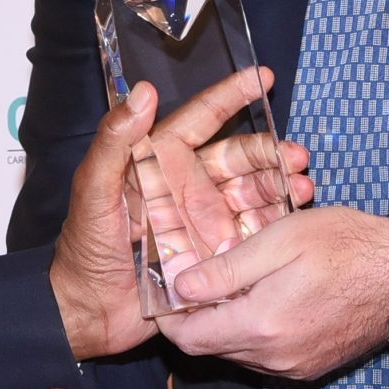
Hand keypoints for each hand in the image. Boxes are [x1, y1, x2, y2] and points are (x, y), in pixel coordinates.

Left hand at [50, 68, 284, 359]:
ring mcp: (202, 220)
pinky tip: (295, 220)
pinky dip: (274, 225)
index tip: (261, 77)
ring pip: (250, 193)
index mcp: (157, 163)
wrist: (90, 312)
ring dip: (278, 186)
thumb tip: (142, 91)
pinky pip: (250, 233)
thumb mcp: (92, 190)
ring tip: (304, 186)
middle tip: (299, 155)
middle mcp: (184, 186)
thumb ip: (114, 141)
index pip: (200, 120)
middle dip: (269, 152)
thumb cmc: (84, 248)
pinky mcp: (214, 253)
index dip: (229, 96)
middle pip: (236, 159)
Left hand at [155, 207, 388, 380]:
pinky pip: (264, 356)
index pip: (190, 339)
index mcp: (261, 325)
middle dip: (194, 317)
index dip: (168, 316)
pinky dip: (251, 331)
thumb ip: (225, 269)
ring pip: (236, 352)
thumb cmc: (346, 245)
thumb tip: (179, 287)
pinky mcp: (311, 366)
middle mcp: (274, 357)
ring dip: (224, 324)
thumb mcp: (280, 240)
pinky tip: (262, 296)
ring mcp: (295, 367)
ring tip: (229, 282)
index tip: (163, 289)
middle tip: (193, 277)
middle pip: (210, 348)